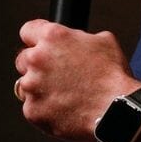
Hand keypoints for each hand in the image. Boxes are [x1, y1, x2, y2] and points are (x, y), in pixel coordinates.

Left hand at [14, 19, 140, 139]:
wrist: (117, 110)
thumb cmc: (113, 76)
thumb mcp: (102, 41)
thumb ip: (78, 37)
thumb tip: (74, 41)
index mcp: (52, 37)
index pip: (28, 30)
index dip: (36, 39)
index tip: (41, 46)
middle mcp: (37, 59)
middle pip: (23, 59)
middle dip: (37, 66)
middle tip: (57, 76)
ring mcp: (32, 86)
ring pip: (26, 85)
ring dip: (39, 89)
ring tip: (64, 95)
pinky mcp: (32, 110)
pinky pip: (32, 108)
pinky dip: (44, 110)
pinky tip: (63, 109)